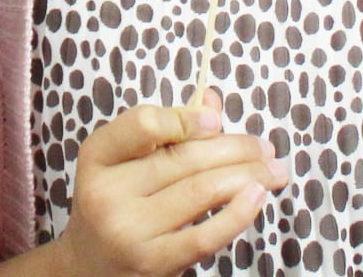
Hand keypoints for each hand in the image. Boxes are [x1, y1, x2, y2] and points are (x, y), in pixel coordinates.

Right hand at [49, 97, 284, 276]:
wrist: (88, 266)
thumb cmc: (113, 203)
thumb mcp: (123, 161)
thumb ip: (165, 128)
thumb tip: (211, 101)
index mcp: (97, 156)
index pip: (143, 124)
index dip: (186, 118)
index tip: (217, 120)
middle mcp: (106, 192)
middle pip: (183, 158)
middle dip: (236, 149)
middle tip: (266, 148)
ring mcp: (129, 229)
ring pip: (200, 192)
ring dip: (247, 177)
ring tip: (273, 172)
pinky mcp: (152, 262)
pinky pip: (204, 236)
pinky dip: (238, 214)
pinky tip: (257, 198)